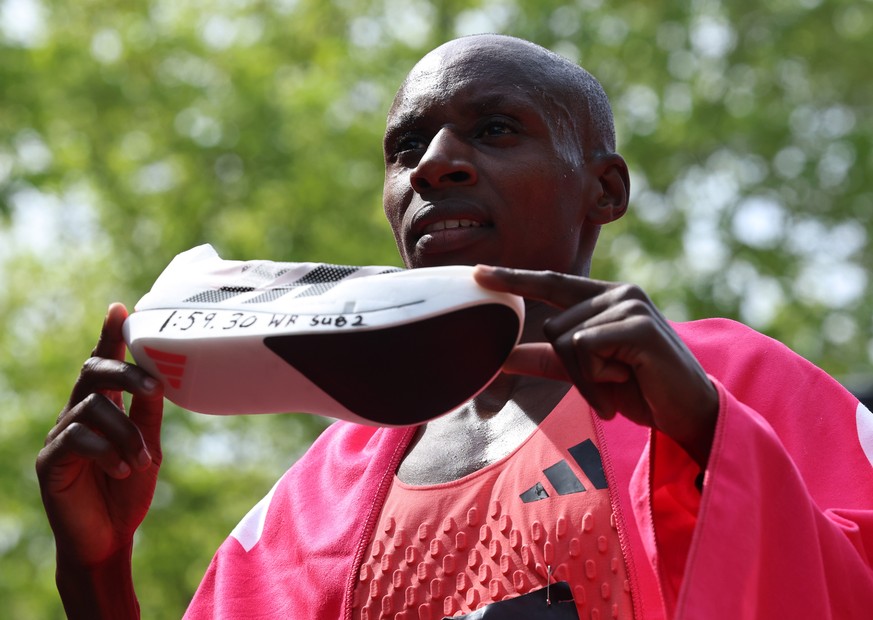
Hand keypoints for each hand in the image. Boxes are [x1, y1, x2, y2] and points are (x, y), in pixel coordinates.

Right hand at [36, 303, 163, 568]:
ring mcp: (60, 437)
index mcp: (102, 409)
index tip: (120, 309)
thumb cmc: (128, 491)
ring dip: (125, 432)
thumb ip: (149, 414)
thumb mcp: (148, 447)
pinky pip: (76, 439)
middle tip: (154, 386)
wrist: (108, 541)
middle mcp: (76, 416)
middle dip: (124, 372)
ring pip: (92, 409)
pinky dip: (106, 452)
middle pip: (92, 373)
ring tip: (144, 461)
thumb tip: (161, 378)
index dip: (109, 336)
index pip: (103, 365)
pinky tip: (123, 471)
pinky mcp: (50, 463)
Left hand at [474, 266, 717, 466]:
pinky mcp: (638, 324)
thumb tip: (503, 355)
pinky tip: (625, 383)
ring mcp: (630, 305)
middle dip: (571, 369)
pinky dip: (596, 378)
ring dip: (586, 377)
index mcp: (605, 298)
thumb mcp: (585, 373)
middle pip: (553, 327)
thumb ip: (547, 360)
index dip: (514, 279)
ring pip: (566, 341)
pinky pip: (585, 348)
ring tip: (620, 384)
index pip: (551, 283)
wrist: (687, 411)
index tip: (478, 273)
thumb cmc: (640, 388)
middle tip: (607, 385)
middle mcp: (618, 293)